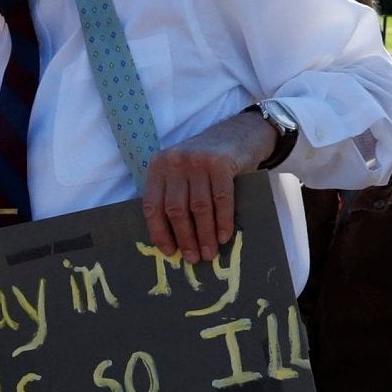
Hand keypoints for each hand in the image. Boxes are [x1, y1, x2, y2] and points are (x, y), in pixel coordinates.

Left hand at [140, 109, 277, 262]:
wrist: (238, 133)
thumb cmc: (206, 162)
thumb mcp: (182, 173)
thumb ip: (174, 195)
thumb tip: (173, 240)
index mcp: (158, 167)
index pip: (152, 205)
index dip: (160, 232)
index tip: (169, 251)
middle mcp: (174, 163)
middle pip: (176, 209)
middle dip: (185, 238)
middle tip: (193, 258)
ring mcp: (197, 161)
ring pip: (198, 207)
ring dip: (204, 235)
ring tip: (209, 253)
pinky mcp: (221, 163)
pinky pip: (221, 199)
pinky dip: (222, 221)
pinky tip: (224, 236)